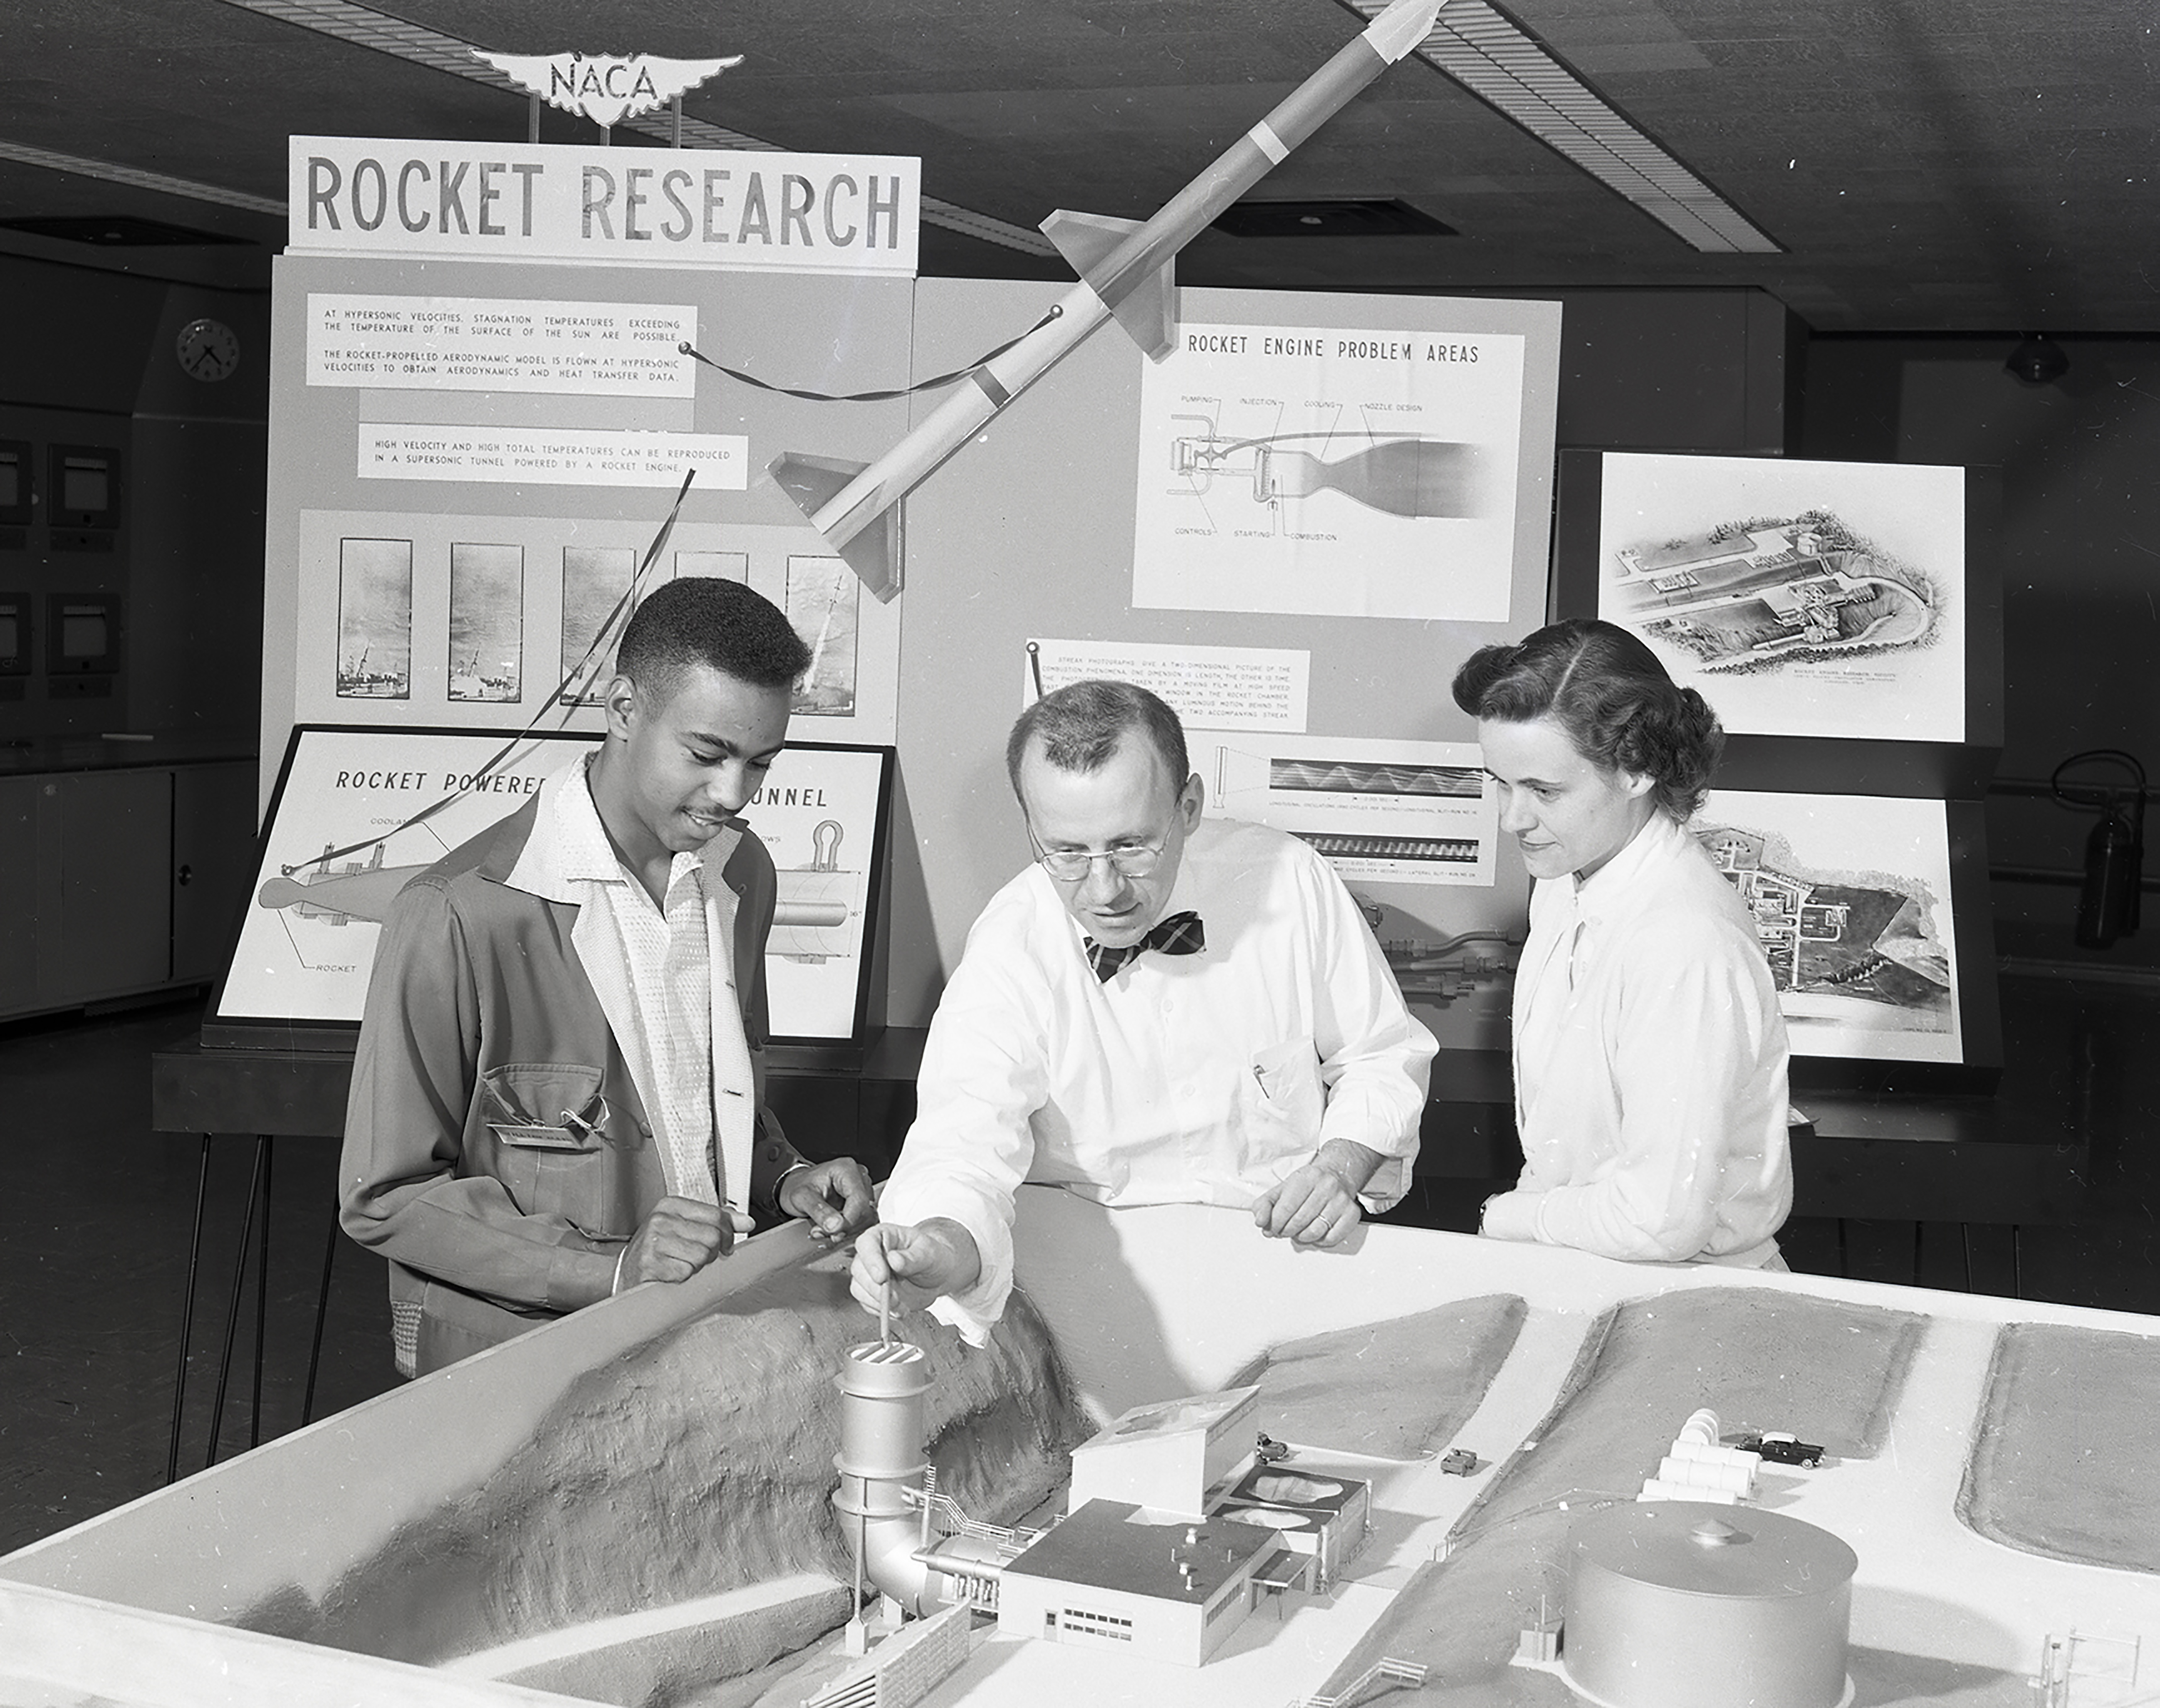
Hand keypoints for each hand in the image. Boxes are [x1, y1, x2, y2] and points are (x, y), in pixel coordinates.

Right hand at [615, 1195, 733, 1288]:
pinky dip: (683, 1276)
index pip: (716, 1215)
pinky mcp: (650, 1264)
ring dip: (696, 1265)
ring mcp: (654, 1241)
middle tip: (696, 1256)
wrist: (622, 1272)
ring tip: (680, 1262)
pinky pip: (686, 1272)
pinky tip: (671, 1272)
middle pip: (712, 1236)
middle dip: (711, 1252)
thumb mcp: (684, 1226)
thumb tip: (747, 1222)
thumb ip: (717, 1221)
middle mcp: (661, 1219)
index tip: (725, 1244)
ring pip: (702, 1255)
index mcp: (671, 1205)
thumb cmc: (655, 1249)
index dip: (727, 1233)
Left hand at [777, 1157, 877, 1242]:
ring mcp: (862, 1189)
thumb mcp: (801, 1197)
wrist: (794, 1187)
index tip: (833, 1233)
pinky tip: (832, 1228)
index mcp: (846, 1169)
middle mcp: (858, 1177)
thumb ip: (819, 1211)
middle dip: (844, 1227)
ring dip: (845, 1229)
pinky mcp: (860, 1201)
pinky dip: (847, 1229)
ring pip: (865, 1218)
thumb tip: (836, 1225)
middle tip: (822, 1231)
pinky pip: (862, 1221)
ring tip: (824, 1229)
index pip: (859, 1201)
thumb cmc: (797, 1186)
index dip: (848, 1221)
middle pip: (864, 1211)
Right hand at [849, 1218, 980, 1317]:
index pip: (866, 1243)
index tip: (882, 1277)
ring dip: (878, 1302)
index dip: (871, 1260)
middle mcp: (873, 1254)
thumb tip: (894, 1260)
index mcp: (884, 1235)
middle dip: (875, 1288)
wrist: (937, 1276)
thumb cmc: (933, 1257)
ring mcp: (870, 1274)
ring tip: (901, 1307)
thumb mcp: (929, 1253)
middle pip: (859, 1269)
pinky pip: (867, 1303)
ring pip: (859, 1288)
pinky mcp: (872, 1292)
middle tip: (894, 1299)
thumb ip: (913, 1257)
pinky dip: (881, 1311)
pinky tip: (898, 1310)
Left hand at [1253, 1161, 1363, 1246]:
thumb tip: (1260, 1221)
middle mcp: (1326, 1187)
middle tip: (1283, 1231)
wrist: (1337, 1174)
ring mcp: (1341, 1201)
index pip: (1286, 1208)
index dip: (1275, 1223)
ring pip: (1315, 1232)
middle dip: (1286, 1231)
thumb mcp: (1282, 1188)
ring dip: (1301, 1237)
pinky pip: (1332, 1238)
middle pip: (1299, 1221)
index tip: (1271, 1228)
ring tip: (1297, 1232)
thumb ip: (1265, 1204)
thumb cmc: (1307, 1184)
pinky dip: (1319, 1241)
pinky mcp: (1352, 1214)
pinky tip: (1314, 1233)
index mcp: (1307, 1178)